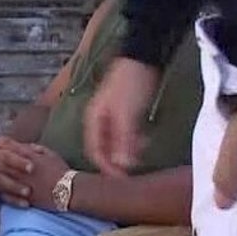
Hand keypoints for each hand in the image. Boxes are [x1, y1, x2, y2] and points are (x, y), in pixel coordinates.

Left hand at [0, 136, 69, 210]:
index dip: (3, 142)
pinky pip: (8, 195)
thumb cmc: (61, 171)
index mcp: (32, 157)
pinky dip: (2, 191)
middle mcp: (26, 169)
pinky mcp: (25, 197)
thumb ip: (36, 149)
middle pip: (3, 161)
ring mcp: (24, 183)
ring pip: (1, 178)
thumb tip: (25, 145)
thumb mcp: (51, 154)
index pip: (13, 146)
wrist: (71, 190)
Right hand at [84, 57, 159, 176]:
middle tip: (133, 171)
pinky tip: (144, 141)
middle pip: (103, 148)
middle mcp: (98, 119)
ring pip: (115, 141)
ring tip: (141, 155)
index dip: (106, 168)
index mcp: (93, 120)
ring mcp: (110, 115)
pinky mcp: (123, 111)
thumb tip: (122, 166)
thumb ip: (123, 141)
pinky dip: (133, 141)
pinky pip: (124, 133)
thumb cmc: (131, 85)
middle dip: (117, 161)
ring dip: (126, 151)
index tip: (122, 179)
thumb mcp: (127, 115)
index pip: (94, 152)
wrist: (142, 56)